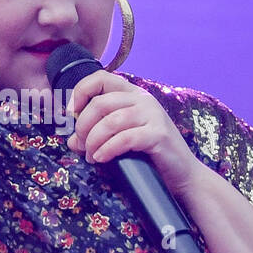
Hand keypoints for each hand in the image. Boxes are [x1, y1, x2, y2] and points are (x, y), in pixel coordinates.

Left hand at [65, 70, 200, 199]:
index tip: (72, 114)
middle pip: (100, 103)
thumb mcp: (119, 140)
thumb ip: (96, 136)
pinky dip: (107, 149)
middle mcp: (143, 99)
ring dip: (93, 141)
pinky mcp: (158, 134)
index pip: (100, 78)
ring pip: (110, 121)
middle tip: (81, 145)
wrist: (182, 174)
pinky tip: (101, 158)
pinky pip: (125, 138)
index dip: (80, 92)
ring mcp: (153, 115)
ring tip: (91, 156)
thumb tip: (71, 140)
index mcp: (132, 94)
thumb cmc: (149, 155)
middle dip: (83, 126)